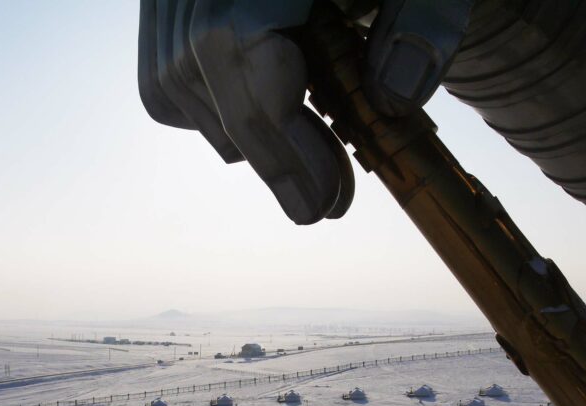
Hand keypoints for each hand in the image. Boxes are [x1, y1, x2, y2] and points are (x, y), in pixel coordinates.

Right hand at [138, 1, 472, 223]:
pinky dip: (206, 115)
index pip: (235, 39)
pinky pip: (161, 80)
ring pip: (172, 84)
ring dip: (240, 138)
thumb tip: (393, 99)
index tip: (322, 199)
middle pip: (198, 71)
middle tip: (320, 205)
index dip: (276, 131)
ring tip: (306, 158)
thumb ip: (424, 22)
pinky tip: (263, 118)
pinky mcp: (165, 7)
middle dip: (265, 152)